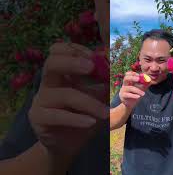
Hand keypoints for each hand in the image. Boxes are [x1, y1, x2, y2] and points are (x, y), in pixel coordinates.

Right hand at [28, 43, 107, 159]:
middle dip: (72, 62)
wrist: (69, 144)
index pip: (58, 51)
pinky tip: (91, 123)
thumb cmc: (84, 116)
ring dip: (88, 103)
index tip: (94, 56)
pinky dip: (77, 119)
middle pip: (52, 63)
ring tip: (105, 113)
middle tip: (91, 67)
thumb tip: (112, 65)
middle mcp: (49, 83)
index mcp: (62, 74)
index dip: (75, 50)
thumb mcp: (99, 98)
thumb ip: (104, 83)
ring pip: (64, 94)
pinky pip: (57, 115)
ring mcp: (41, 100)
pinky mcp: (38, 117)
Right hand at [119, 71, 147, 108]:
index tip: (139, 75)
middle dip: (132, 78)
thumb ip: (145, 84)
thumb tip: (150, 80)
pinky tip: (138, 97)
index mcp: (129, 81)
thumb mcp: (141, 88)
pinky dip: (133, 95)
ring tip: (143, 94)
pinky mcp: (123, 96)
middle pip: (126, 78)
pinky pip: (127, 95)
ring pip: (129, 88)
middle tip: (138, 79)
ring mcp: (123, 90)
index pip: (128, 74)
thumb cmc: (135, 94)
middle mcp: (125, 84)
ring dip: (137, 90)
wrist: (130, 104)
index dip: (133, 73)